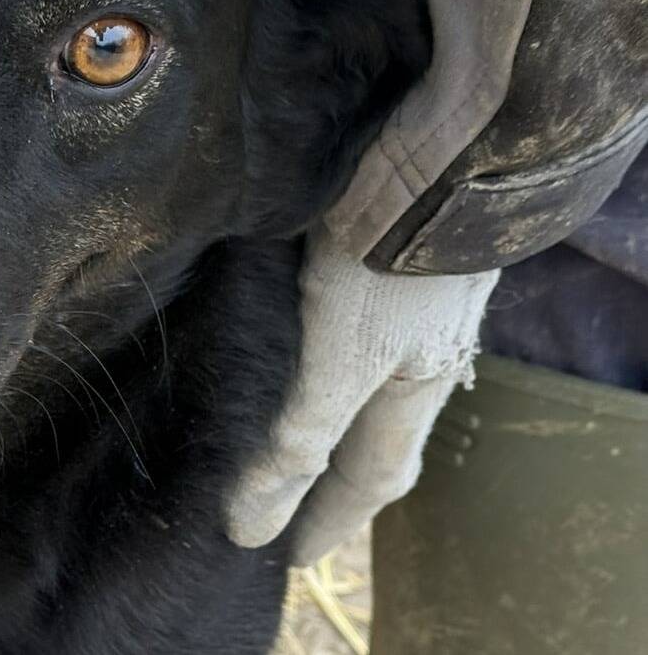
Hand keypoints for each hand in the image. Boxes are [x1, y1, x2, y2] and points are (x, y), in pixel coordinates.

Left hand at [225, 224, 498, 564]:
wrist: (441, 139)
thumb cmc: (394, 253)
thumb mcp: (343, 352)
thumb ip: (302, 433)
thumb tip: (252, 522)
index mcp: (415, 382)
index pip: (370, 476)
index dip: (328, 518)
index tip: (288, 554)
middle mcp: (417, 345)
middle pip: (372, 428)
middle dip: (330, 473)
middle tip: (283, 504)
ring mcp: (401, 292)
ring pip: (354, 368)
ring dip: (317, 406)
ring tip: (270, 426)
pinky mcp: (371, 239)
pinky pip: (334, 308)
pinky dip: (307, 338)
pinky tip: (274, 323)